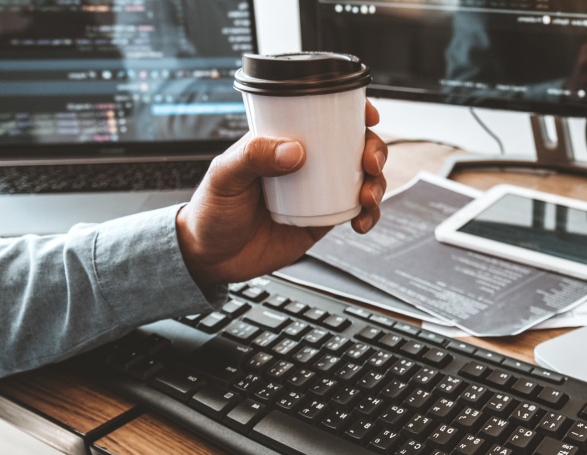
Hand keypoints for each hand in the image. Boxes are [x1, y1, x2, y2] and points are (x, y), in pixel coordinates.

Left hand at [176, 100, 386, 287]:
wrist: (210, 258)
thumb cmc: (210, 211)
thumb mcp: (224, 177)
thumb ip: (253, 157)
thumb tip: (293, 150)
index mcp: (282, 141)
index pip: (322, 116)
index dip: (352, 111)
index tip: (367, 115)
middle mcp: (305, 163)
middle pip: (354, 146)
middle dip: (375, 150)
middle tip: (369, 164)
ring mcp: (318, 191)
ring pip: (362, 179)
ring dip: (376, 185)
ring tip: (367, 199)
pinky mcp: (323, 220)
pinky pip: (356, 212)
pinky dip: (368, 215)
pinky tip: (361, 222)